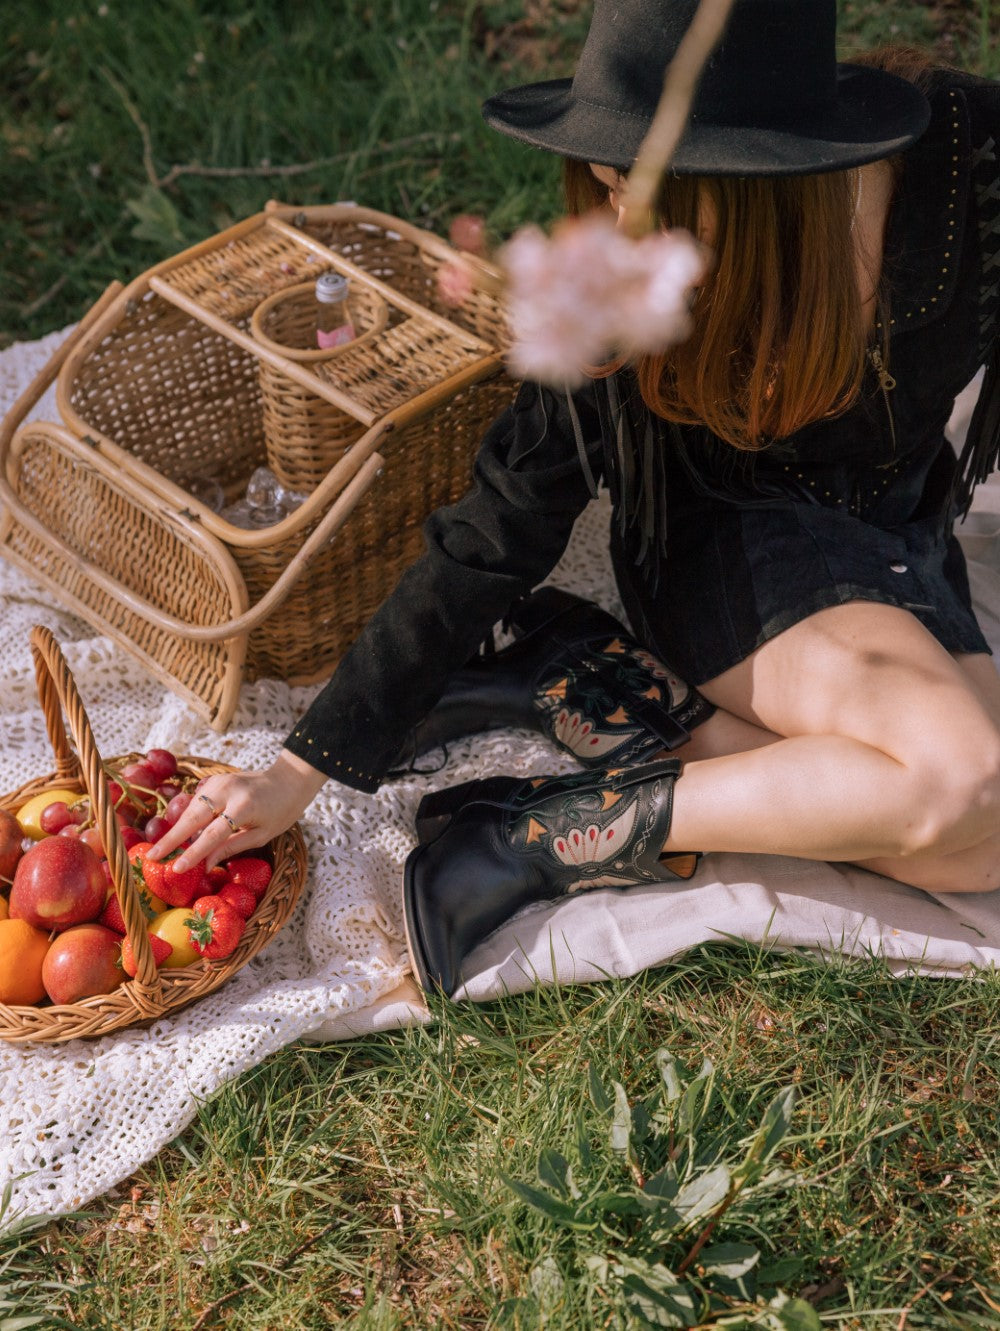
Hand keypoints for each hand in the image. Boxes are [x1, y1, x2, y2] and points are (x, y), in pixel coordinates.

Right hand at [145, 749, 326, 870]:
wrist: (289, 779)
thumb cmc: (281, 812)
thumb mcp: (262, 835)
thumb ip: (232, 847)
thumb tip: (205, 864)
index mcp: (243, 807)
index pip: (213, 834)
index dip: (194, 853)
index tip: (177, 868)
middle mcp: (227, 790)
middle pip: (193, 817)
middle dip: (171, 838)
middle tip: (152, 856)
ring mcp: (219, 781)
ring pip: (191, 807)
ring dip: (177, 828)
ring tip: (162, 849)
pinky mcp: (215, 778)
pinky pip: (196, 800)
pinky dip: (187, 816)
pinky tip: (180, 832)